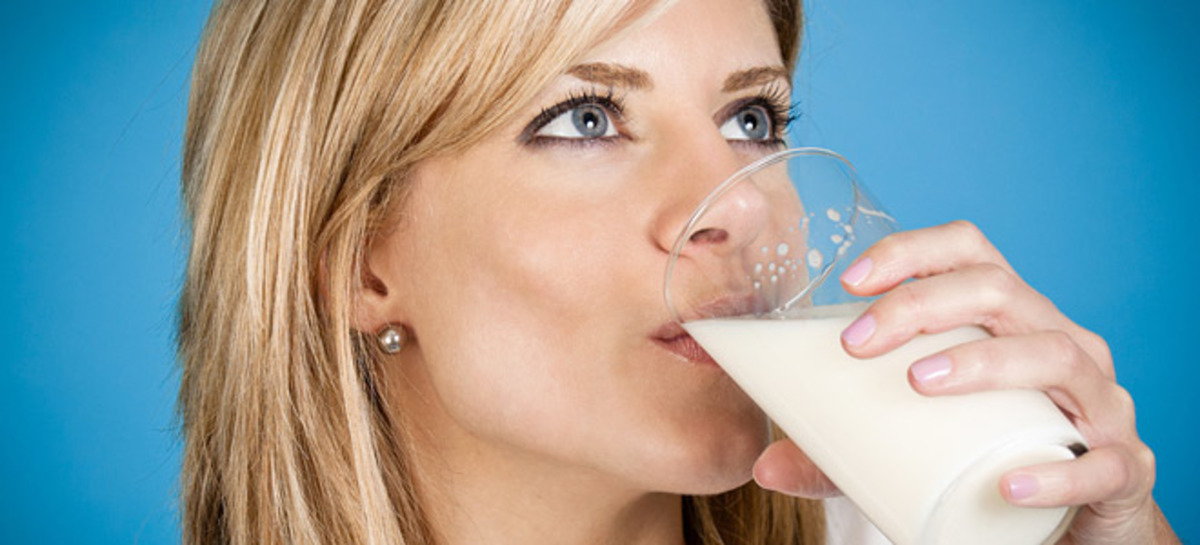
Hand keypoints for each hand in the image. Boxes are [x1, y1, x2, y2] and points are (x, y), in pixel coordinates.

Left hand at [752, 220, 1178, 543]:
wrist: (1075, 523)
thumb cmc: (989, 457)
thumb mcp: (912, 446)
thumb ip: (844, 454)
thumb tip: (765, 466)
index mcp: (1009, 320)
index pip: (969, 252)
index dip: (912, 251)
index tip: (847, 281)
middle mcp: (1059, 342)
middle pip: (999, 290)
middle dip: (923, 302)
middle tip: (857, 342)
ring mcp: (1099, 400)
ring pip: (1054, 353)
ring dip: (983, 362)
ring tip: (920, 383)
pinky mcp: (1123, 465)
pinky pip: (1103, 461)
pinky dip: (1058, 471)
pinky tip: (1007, 484)